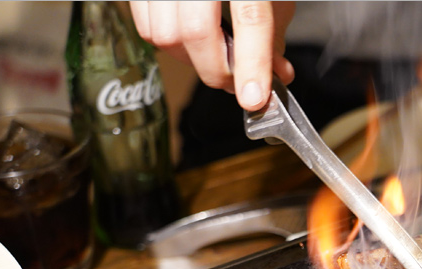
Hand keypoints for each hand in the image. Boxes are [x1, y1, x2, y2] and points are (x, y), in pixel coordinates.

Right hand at [129, 1, 294, 110]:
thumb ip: (273, 36)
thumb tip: (277, 76)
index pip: (251, 18)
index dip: (252, 64)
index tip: (253, 98)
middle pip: (196, 32)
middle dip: (217, 71)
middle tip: (235, 82)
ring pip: (164, 35)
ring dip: (191, 59)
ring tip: (213, 54)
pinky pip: (144, 25)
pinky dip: (170, 44)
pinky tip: (189, 38)